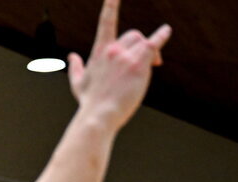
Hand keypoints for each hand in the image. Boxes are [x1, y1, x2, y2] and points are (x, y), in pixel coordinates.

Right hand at [68, 0, 171, 130]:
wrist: (99, 115)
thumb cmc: (89, 102)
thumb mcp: (78, 83)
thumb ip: (76, 67)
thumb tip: (72, 56)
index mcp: (99, 51)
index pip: (106, 22)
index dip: (111, 6)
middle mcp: (112, 50)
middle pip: (133, 34)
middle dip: (141, 45)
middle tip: (150, 61)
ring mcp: (125, 56)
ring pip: (144, 42)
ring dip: (152, 50)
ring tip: (155, 64)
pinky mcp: (138, 64)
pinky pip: (153, 44)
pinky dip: (161, 37)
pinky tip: (166, 31)